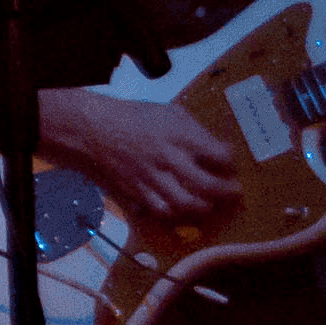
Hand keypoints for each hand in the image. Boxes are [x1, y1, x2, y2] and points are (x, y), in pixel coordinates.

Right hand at [39, 84, 241, 223]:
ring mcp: (152, 180)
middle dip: (227, 192)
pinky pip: (162, 211)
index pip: (221, 155)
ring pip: (187, 204)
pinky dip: (175, 211)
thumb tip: (216, 149)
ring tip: (208, 202)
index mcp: (180, 135)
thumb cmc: (134, 118)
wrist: (92, 132)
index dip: (230, 162)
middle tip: (234, 192)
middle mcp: (169, 160)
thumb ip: (195, 131)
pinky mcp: (137, 193)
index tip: (230, 164)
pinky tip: (179, 205)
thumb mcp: (169, 113)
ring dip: (203, 206)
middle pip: (209, 186)